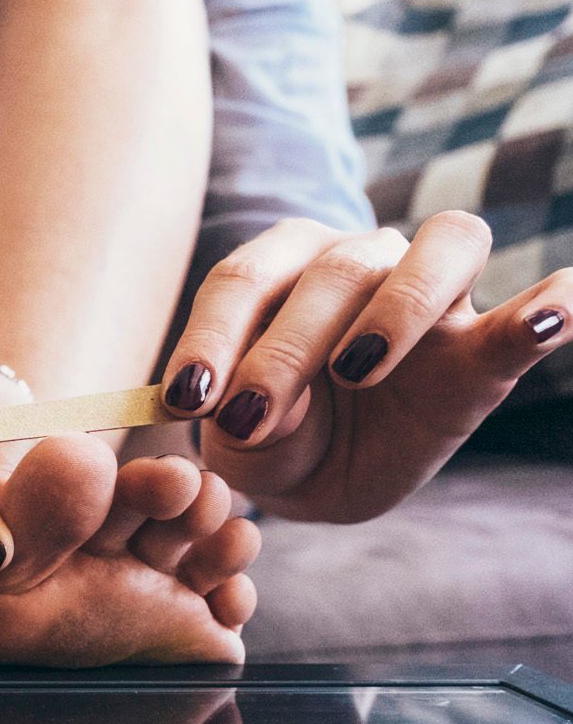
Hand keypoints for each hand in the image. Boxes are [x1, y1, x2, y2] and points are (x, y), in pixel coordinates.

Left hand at [160, 213, 572, 521]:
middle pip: (335, 269)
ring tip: (356, 373)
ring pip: (439, 247)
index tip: (187, 399)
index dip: (211, 335)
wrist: (328, 476)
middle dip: (284, 348)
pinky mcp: (486, 346)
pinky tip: (549, 315)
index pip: (244, 277)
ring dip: (397, 305)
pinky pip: (534, 309)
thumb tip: (263, 409)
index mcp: (281, 267)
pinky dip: (551, 304)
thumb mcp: (240, 445)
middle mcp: (359, 259)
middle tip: (250, 417)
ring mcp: (433, 294)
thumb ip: (242, 424)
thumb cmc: (274, 439)